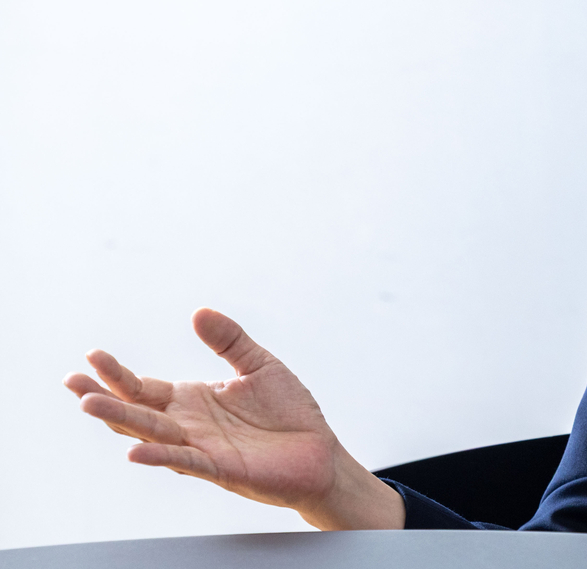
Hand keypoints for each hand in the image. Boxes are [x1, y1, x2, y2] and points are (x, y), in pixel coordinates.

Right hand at [64, 309, 403, 529]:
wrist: (319, 453)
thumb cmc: (288, 413)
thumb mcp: (259, 365)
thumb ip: (229, 340)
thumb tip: (198, 311)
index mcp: (193, 400)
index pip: (144, 387)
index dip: (118, 374)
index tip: (91, 356)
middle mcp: (189, 425)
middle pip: (136, 411)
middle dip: (104, 397)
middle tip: (72, 382)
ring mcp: (202, 448)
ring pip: (152, 435)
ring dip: (121, 422)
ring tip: (89, 406)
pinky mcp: (222, 469)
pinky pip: (186, 461)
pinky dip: (160, 456)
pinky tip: (137, 451)